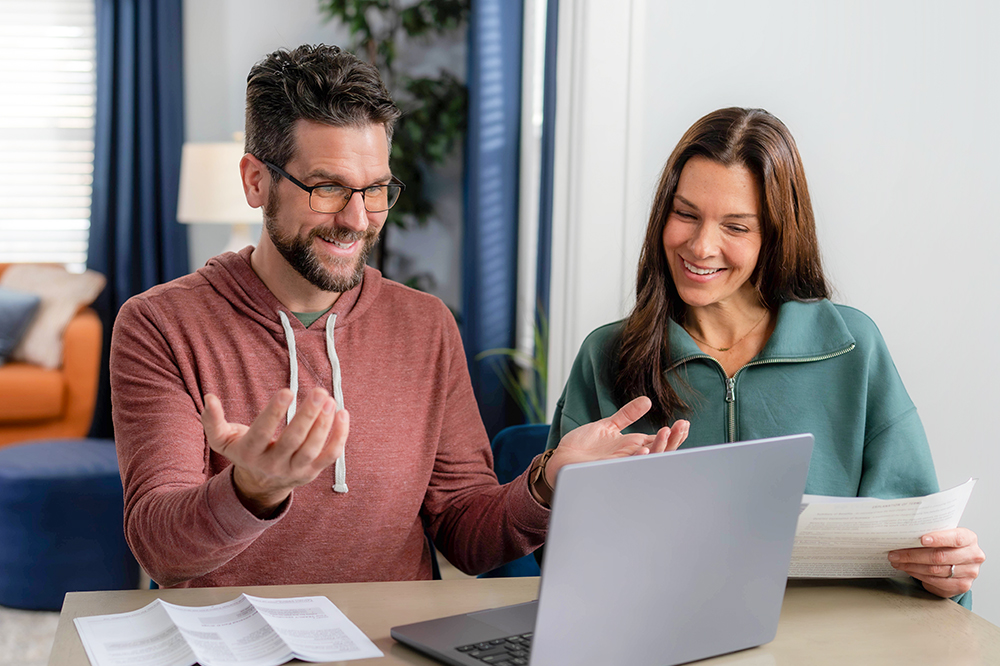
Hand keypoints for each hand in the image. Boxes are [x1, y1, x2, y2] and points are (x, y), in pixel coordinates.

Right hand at [201, 388, 348, 517]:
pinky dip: (339, 437)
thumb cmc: (244, 451)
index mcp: (250, 453)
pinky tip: (343, 414)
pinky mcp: (312, 472)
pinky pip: (330, 456)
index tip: (287, 390)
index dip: (274, 412)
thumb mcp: (224, 440)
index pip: (262, 433)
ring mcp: (295, 470)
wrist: (260, 485)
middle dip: (307, 415)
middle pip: (293, 441)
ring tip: (330, 400)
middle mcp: (273, 465)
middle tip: (319, 392)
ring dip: (324, 424)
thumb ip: (213, 420)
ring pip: (312, 449)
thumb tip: (208, 397)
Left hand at [545, 396, 689, 485]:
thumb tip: (647, 401)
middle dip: (674, 441)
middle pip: (661, 452)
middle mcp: (630, 457)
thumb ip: (627, 414)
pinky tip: (644, 451)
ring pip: (648, 461)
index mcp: (632, 446)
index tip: (684, 423)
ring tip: (666, 432)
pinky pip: (627, 468)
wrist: (562, 459)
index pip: (660, 441)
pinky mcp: (608, 469)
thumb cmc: (584, 446)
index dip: (674, 435)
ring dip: (659, 449)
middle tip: (682, 427)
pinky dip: (636, 460)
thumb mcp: (608, 425)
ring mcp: (621, 464)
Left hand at [887, 527, 984, 597]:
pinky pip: (936, 582)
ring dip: (912, 566)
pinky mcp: (961, 586)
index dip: (938, 539)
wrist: (958, 561)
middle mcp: (973, 556)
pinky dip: (918, 575)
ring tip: (897, 562)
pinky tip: (908, 570)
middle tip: (895, 554)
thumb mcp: (944, 534)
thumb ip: (931, 533)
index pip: (955, 538)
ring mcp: (969, 573)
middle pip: (940, 557)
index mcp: (969, 539)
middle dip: (913, 555)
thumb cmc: (947, 544)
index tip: (921, 539)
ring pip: (935, 570)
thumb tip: (904, 532)